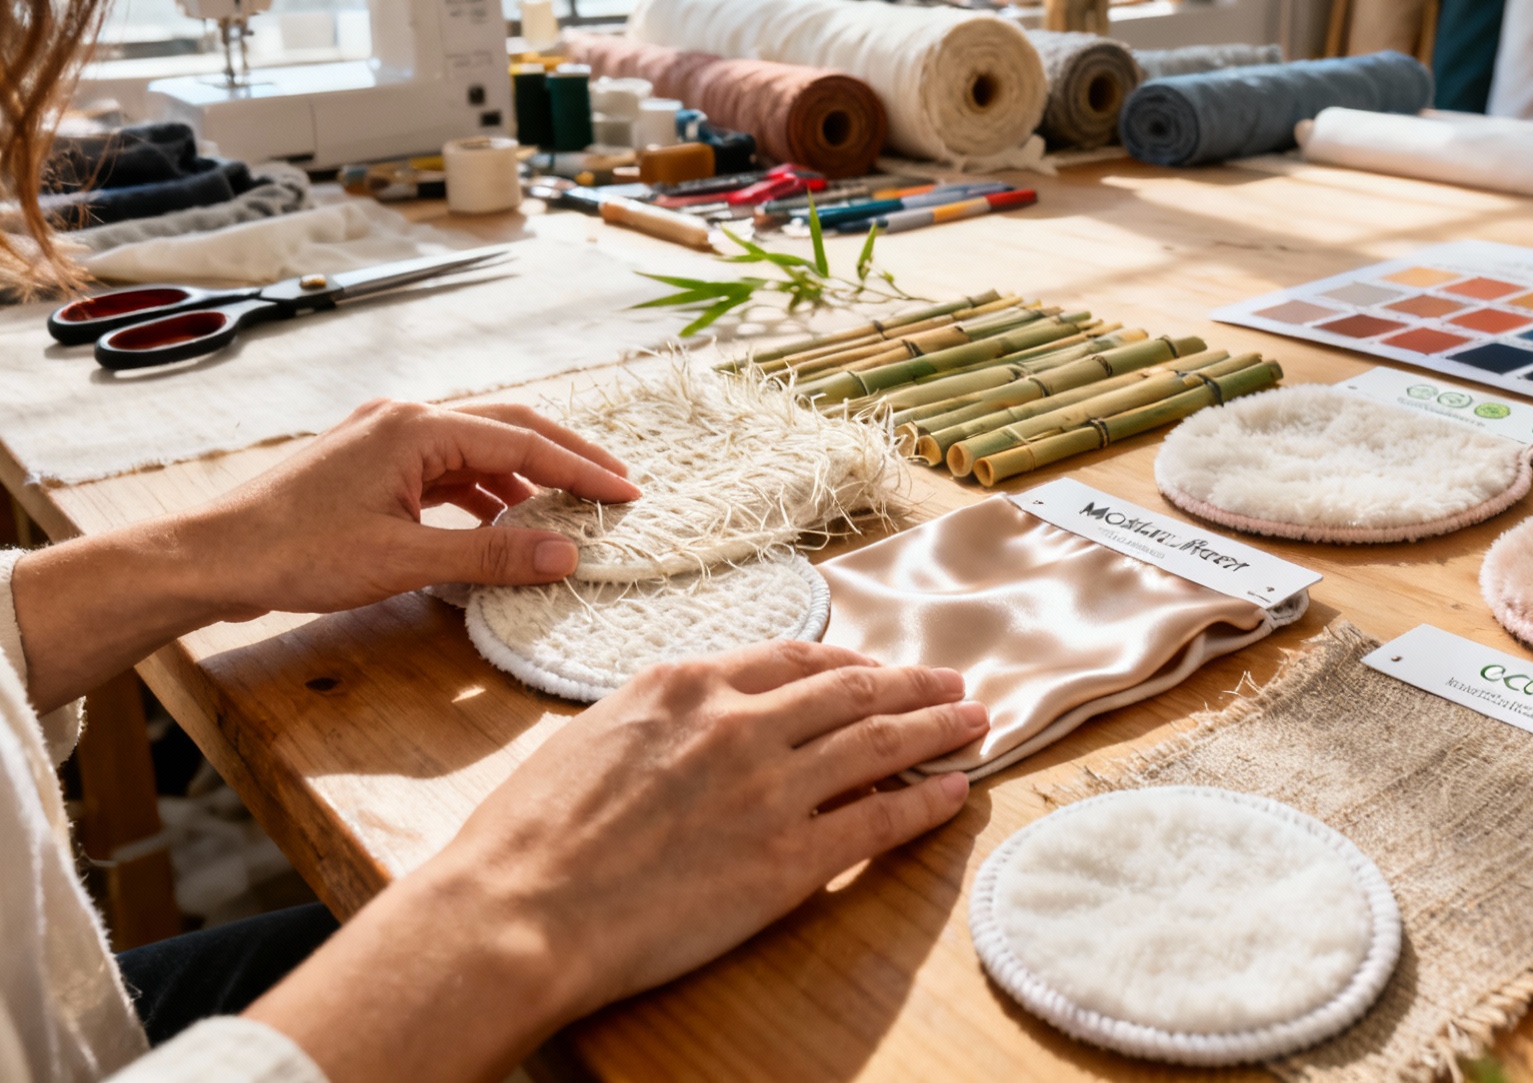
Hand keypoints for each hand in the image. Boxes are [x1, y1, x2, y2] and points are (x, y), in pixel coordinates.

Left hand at [184, 398, 640, 619]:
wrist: (211, 557)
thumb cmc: (295, 553)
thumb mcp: (403, 560)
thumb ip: (490, 553)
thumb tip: (566, 554)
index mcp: (416, 428)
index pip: (522, 441)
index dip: (581, 470)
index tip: (626, 494)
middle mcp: (404, 418)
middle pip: (508, 426)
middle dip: (566, 457)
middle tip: (616, 487)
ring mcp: (385, 438)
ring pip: (478, 447)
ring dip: (526, 475)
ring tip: (568, 510)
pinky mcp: (372, 464)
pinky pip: (447, 468)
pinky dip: (486, 491)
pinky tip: (502, 520)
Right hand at [248, 641, 988, 1082]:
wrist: (519, 909)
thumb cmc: (531, 835)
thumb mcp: (596, 735)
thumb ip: (662, 718)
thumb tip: (697, 716)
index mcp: (687, 686)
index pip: (794, 659)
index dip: (848, 662)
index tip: (875, 668)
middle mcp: (738, 723)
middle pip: (851, 692)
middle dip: (911, 684)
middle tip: (951, 681)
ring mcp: (770, 788)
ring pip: (881, 744)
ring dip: (938, 728)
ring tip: (975, 721)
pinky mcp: (788, 858)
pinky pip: (879, 821)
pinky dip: (927, 800)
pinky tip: (955, 791)